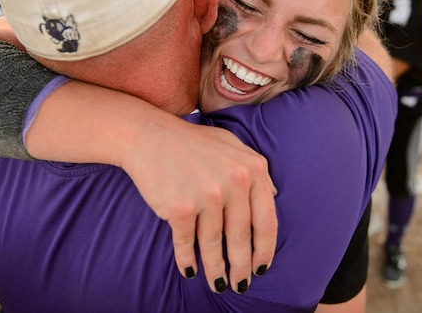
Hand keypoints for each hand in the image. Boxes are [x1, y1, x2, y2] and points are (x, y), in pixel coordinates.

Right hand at [120, 118, 277, 293]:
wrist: (149, 136)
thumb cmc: (191, 143)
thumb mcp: (231, 145)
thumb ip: (255, 168)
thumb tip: (273, 195)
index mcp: (252, 168)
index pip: (266, 220)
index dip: (265, 249)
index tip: (262, 267)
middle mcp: (234, 181)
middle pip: (241, 237)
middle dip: (242, 267)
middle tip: (241, 285)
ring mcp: (207, 195)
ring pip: (214, 244)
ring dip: (216, 270)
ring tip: (217, 284)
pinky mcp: (180, 207)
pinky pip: (186, 243)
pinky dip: (187, 260)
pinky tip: (190, 270)